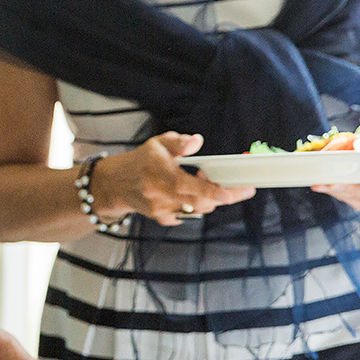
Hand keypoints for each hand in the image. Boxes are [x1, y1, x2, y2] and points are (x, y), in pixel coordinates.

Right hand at [92, 132, 254, 226]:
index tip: (230, 192)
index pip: (189, 186)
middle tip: (244, 188)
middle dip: (225, 196)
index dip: (212, 191)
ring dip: (210, 197)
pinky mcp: (164, 218)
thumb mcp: (157, 144)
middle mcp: (160, 195)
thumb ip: (179, 142)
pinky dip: (196, 203)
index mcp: (160, 175)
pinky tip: (190, 191)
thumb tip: (197, 141)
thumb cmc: (140, 161)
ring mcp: (162, 210)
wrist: (115, 185)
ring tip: (208, 182)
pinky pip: (190, 213)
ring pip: (198, 209)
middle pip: (200, 202)